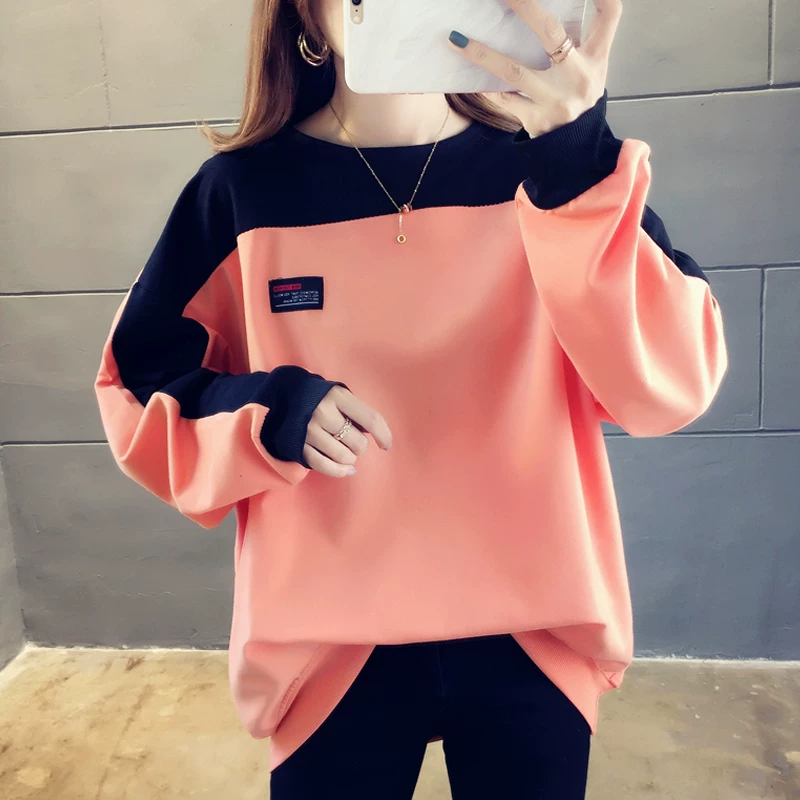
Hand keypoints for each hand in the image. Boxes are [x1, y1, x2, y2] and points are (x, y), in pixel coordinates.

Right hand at [303, 385, 392, 477]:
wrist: (283, 397)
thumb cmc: (321, 398)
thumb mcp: (341, 396)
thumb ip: (360, 412)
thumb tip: (383, 431)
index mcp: (337, 396)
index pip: (370, 420)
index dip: (384, 435)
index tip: (386, 445)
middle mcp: (323, 412)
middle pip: (358, 442)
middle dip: (361, 445)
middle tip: (353, 440)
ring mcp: (309, 431)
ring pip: (344, 457)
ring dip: (351, 458)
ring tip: (345, 450)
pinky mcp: (299, 446)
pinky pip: (326, 467)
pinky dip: (340, 471)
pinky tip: (348, 470)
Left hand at [449, 0, 621, 137]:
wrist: (576, 151)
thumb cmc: (577, 101)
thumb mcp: (589, 71)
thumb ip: (577, 43)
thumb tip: (539, 16)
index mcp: (596, 59)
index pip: (609, 15)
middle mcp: (579, 77)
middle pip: (551, 33)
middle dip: (525, 7)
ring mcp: (556, 100)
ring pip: (514, 71)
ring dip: (482, 54)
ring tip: (457, 40)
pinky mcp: (536, 120)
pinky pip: (504, 98)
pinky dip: (486, 86)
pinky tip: (467, 75)